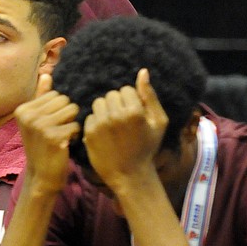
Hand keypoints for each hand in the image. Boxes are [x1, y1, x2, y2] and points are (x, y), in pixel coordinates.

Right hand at [14, 74, 79, 194]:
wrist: (41, 175)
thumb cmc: (41, 146)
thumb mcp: (36, 121)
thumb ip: (41, 96)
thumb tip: (46, 74)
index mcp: (23, 109)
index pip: (55, 95)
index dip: (58, 110)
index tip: (49, 126)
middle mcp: (28, 116)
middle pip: (65, 100)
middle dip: (66, 115)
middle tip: (56, 132)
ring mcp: (40, 126)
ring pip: (72, 110)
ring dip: (71, 124)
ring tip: (61, 137)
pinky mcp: (53, 137)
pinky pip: (76, 125)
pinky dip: (74, 136)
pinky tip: (64, 145)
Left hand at [83, 69, 168, 189]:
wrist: (129, 173)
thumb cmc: (147, 147)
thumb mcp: (158, 122)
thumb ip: (150, 96)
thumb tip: (142, 72)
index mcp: (134, 111)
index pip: (125, 90)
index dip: (130, 100)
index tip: (133, 115)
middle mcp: (115, 115)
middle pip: (110, 95)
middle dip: (116, 104)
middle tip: (122, 121)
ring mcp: (100, 124)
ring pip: (98, 103)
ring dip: (105, 110)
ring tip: (113, 125)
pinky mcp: (89, 132)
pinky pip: (90, 116)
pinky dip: (96, 121)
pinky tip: (104, 133)